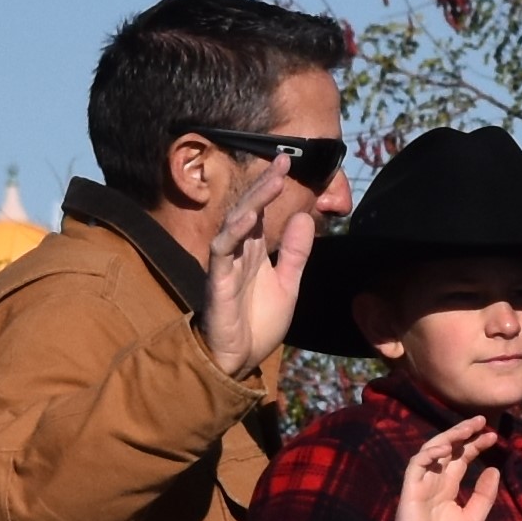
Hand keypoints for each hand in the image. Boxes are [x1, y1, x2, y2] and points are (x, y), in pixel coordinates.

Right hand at [202, 171, 318, 373]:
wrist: (240, 359)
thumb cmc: (258, 322)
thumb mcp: (288, 284)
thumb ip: (295, 253)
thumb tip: (304, 218)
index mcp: (254, 252)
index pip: (262, 212)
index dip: (272, 187)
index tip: (288, 162)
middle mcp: (237, 253)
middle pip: (248, 211)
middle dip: (264, 186)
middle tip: (282, 161)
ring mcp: (226, 266)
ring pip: (234, 226)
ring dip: (251, 203)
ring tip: (271, 182)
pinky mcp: (217, 283)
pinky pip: (221, 253)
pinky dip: (232, 234)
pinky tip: (245, 219)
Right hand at [381, 417, 502, 520]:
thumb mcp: (474, 517)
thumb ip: (484, 495)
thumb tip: (495, 469)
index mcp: (449, 487)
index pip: (462, 459)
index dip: (476, 446)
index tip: (494, 436)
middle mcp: (435, 481)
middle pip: (449, 449)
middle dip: (464, 433)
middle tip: (482, 420)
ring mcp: (422, 483)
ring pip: (433, 450)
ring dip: (449, 437)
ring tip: (467, 428)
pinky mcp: (410, 488)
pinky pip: (417, 464)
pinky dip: (430, 454)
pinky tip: (446, 447)